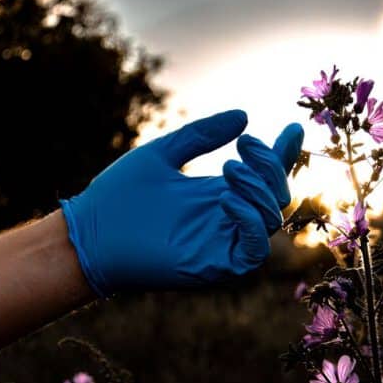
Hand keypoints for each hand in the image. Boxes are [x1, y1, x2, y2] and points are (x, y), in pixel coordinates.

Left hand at [60, 110, 303, 296]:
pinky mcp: (215, 266)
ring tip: (229, 169)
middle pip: (275, 196)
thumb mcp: (163, 153)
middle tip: (244, 146)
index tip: (293, 129)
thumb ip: (201, 135)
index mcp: (217, 193)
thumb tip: (243, 116)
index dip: (283, 155)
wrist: (89, 233)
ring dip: (259, 189)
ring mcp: (222, 242)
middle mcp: (226, 218)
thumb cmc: (118, 196)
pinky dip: (251, 223)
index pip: (263, 176)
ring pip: (270, 219)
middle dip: (270, 167)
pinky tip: (226, 199)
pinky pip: (253, 251)